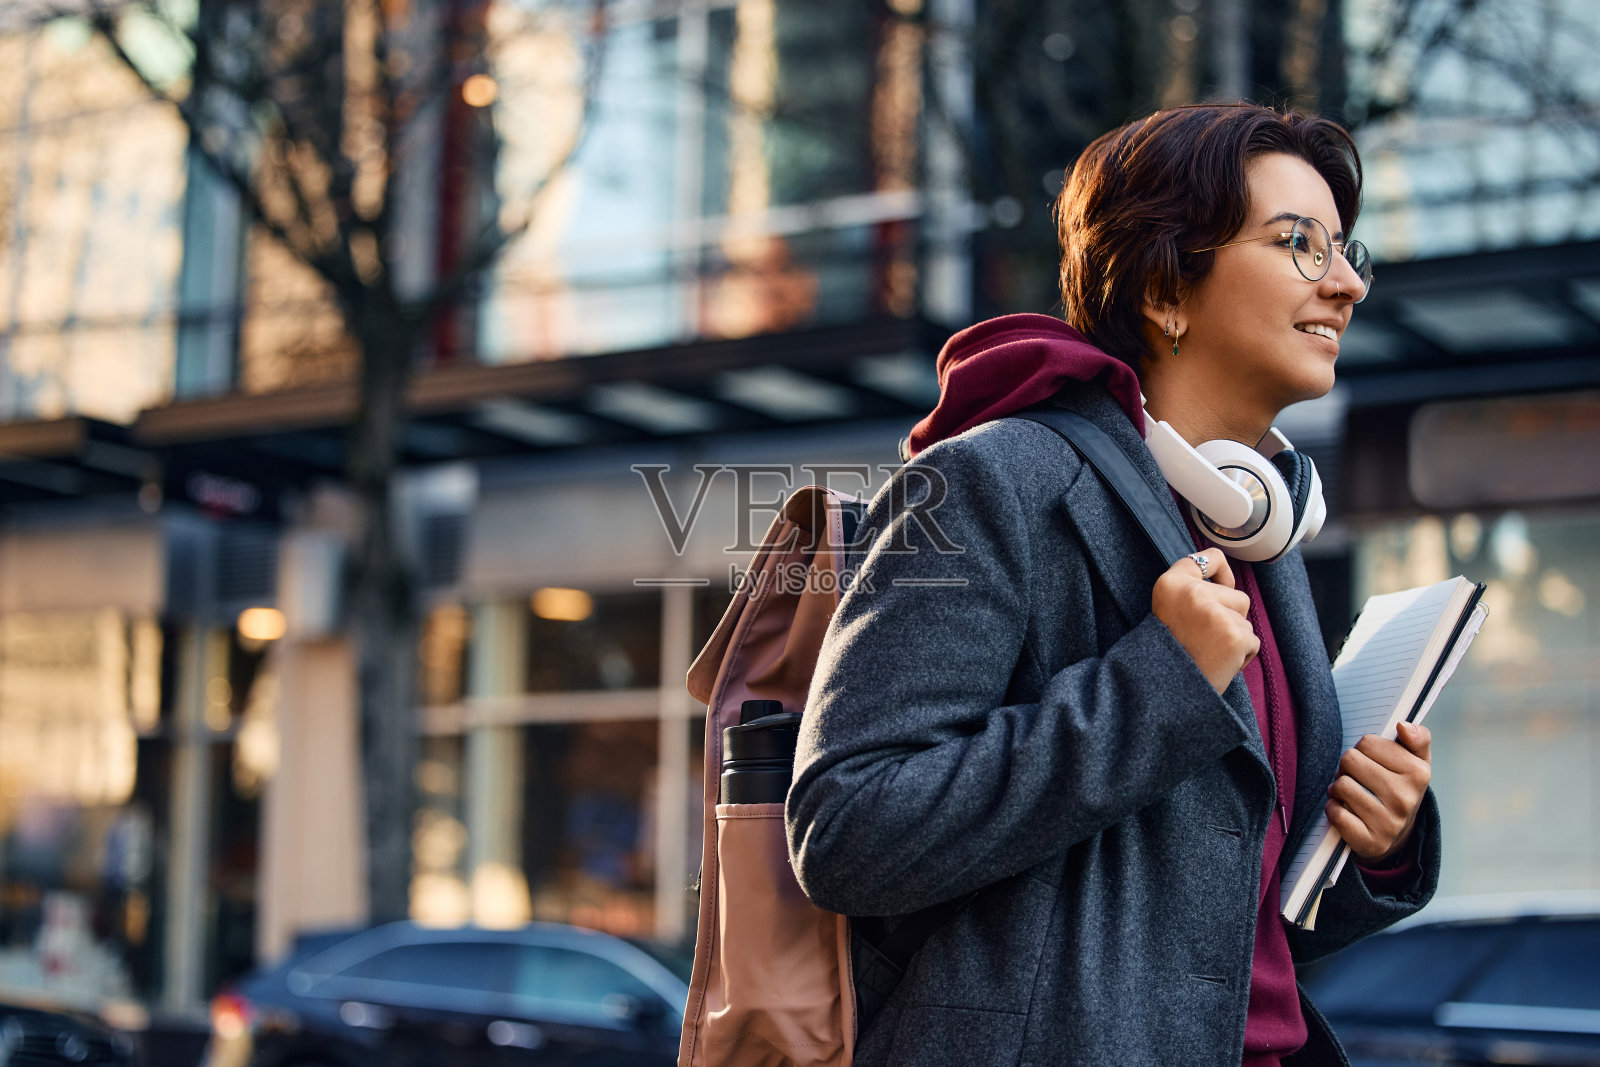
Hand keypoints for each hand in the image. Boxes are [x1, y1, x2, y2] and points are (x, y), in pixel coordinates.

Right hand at [1151, 550, 1259, 694]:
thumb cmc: (1170, 653)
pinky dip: (1241, 656)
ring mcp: (1216, 613)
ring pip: (1245, 621)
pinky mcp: (1235, 635)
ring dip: (1234, 639)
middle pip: (1238, 596)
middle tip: (1203, 639)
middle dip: (1230, 618)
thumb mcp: (1169, 609)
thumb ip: (1193, 590)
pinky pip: (1252, 642)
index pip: (1209, 558)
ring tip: (1209, 652)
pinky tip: (1219, 664)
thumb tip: (1229, 582)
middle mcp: (1193, 592)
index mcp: (1170, 583)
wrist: (1164, 691)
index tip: (1221, 586)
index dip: (1221, 573)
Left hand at [1325, 721, 1431, 861]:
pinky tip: (1345, 811)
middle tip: (1356, 777)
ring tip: (1349, 794)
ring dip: (1338, 788)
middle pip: (1350, 760)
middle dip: (1347, 767)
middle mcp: (1406, 799)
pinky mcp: (1370, 842)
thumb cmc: (1400, 786)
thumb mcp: (1415, 761)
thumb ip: (1417, 737)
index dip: (1363, 749)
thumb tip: (1404, 726)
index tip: (1371, 761)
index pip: (1367, 742)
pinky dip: (1333, 809)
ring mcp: (1389, 823)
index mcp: (1418, 774)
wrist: (1397, 834)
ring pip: (1341, 786)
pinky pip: (1335, 813)